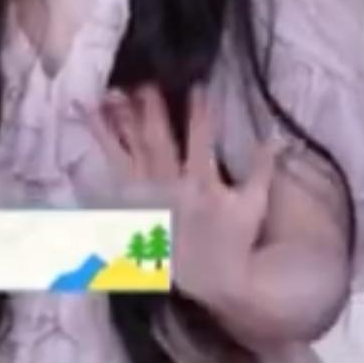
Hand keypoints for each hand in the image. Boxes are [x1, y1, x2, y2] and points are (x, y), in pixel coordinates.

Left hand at [89, 82, 288, 311]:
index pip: (201, 139)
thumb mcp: (254, 206)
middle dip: (149, 111)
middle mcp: (170, 188)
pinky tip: (87, 135)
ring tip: (106, 97)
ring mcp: (147, 198)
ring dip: (116, 125)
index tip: (197, 86)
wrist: (212, 279)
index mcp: (202, 184)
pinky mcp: (132, 209)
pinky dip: (99, 156)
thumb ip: (262, 169)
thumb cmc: (235, 242)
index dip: (199, 112)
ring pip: (128, 155)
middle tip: (142, 83)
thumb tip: (276, 137)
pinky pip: (112, 178)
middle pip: (157, 141)